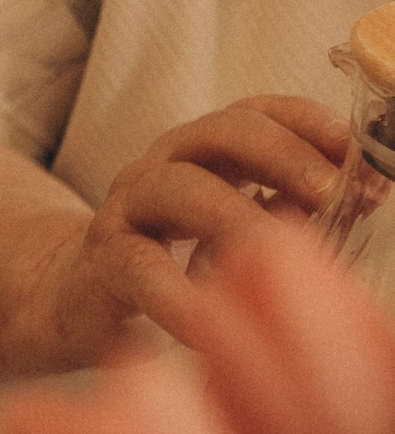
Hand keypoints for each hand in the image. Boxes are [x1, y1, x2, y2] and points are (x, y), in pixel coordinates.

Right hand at [7, 97, 346, 369]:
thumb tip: (356, 197)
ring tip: (279, 251)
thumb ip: (287, 210)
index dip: (305, 120)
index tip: (352, 147)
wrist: (76, 300)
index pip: (256, 112)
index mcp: (204, 152)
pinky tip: (213, 321)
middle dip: (282, 155)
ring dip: (236, 215)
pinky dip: (179, 294)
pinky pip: (141, 268)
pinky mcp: (104, 260)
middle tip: (329, 191)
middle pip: (222, 133)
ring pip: (179, 188)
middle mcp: (164, 164)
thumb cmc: (170, 263)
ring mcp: (128, 207)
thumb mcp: (233, 231)